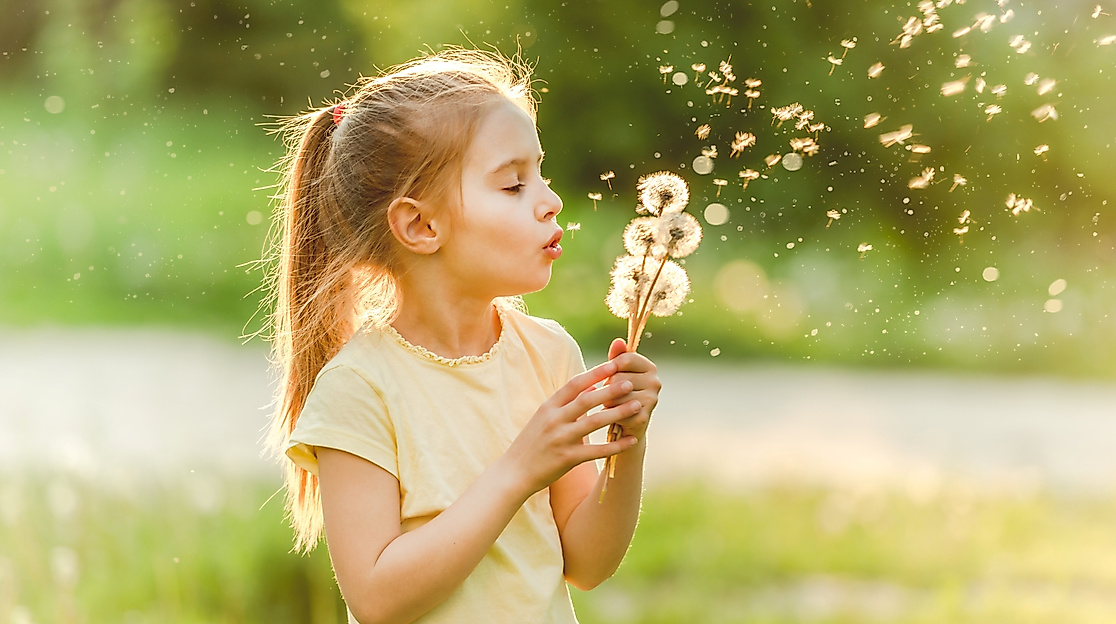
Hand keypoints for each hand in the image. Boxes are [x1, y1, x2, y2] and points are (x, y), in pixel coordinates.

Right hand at [504, 360, 642, 495]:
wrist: (514, 472)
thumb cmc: (531, 443)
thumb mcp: (543, 418)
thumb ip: (566, 403)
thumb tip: (592, 385)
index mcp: (548, 407)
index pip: (574, 384)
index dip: (594, 373)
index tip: (613, 364)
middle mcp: (554, 420)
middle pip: (586, 400)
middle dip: (610, 390)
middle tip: (629, 383)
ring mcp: (561, 439)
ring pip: (594, 422)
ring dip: (618, 413)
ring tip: (638, 406)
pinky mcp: (568, 458)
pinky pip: (597, 450)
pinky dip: (616, 445)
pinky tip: (632, 440)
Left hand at [602, 338, 660, 441]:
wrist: (626, 425)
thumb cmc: (619, 394)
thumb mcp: (617, 373)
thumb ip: (616, 357)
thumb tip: (618, 341)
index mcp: (649, 367)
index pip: (625, 359)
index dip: (610, 367)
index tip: (607, 374)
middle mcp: (655, 382)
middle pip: (617, 378)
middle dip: (606, 387)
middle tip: (609, 394)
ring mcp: (651, 400)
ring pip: (615, 396)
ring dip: (607, 402)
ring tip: (611, 405)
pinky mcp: (644, 416)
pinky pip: (617, 411)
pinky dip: (610, 415)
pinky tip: (613, 416)